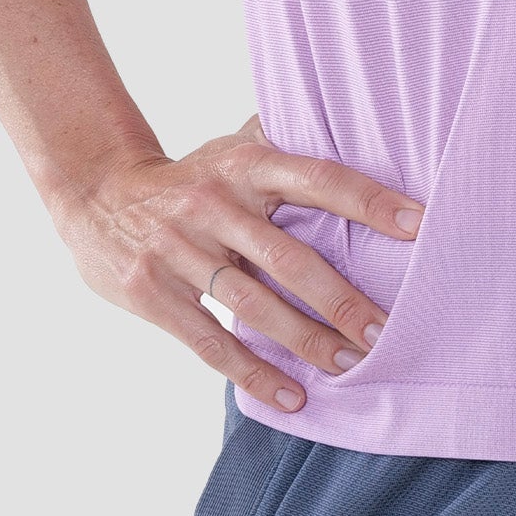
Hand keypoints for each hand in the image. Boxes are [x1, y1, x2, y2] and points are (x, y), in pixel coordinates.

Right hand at [50, 114, 424, 412]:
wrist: (96, 195)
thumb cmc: (188, 176)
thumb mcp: (231, 147)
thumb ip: (284, 142)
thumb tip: (355, 121)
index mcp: (246, 163)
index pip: (318, 179)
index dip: (369, 202)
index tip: (419, 225)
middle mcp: (216, 203)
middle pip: (290, 257)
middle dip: (342, 298)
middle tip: (387, 329)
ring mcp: (181, 250)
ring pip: (254, 305)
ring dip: (306, 340)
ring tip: (351, 364)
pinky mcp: (152, 293)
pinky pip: (210, 341)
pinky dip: (253, 372)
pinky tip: (291, 394)